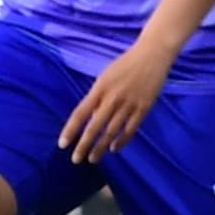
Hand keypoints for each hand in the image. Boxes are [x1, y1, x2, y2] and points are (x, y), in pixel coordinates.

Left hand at [58, 41, 173, 162]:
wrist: (152, 55)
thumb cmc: (125, 64)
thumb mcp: (105, 76)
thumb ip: (97, 96)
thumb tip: (91, 118)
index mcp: (100, 88)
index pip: (80, 113)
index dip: (70, 130)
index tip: (62, 145)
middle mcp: (113, 98)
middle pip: (95, 127)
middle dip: (84, 145)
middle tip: (75, 160)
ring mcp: (129, 104)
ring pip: (112, 132)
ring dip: (101, 147)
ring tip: (92, 159)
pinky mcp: (144, 108)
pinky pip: (130, 129)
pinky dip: (121, 141)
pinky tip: (113, 149)